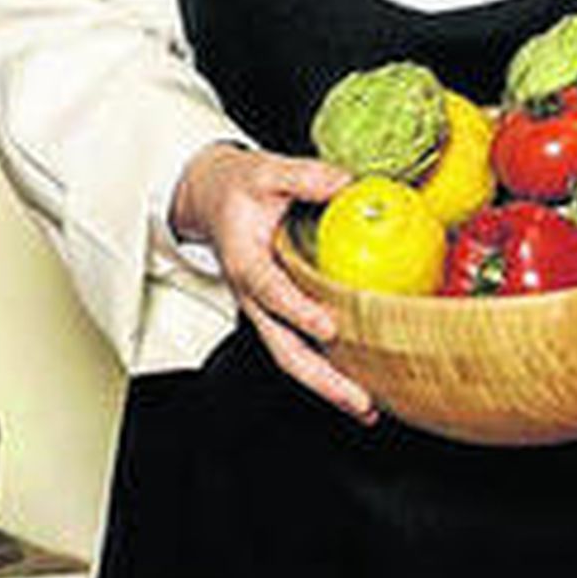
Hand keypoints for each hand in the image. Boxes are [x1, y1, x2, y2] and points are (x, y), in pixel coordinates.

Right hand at [170, 142, 378, 423]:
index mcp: (245, 261)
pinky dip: (327, 370)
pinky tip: (359, 381)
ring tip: (366, 407)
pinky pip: (299, 347)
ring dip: (327, 386)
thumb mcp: (266, 170)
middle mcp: (252, 295)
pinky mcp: (276, 312)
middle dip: (321, 379)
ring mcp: (264, 309)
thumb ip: (304, 177)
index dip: (297, 310)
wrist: (210, 197)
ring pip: (291, 356)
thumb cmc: (236, 187)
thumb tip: (347, 183)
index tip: (327, 325)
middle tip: (358, 398)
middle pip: (283, 348)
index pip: (270, 291)